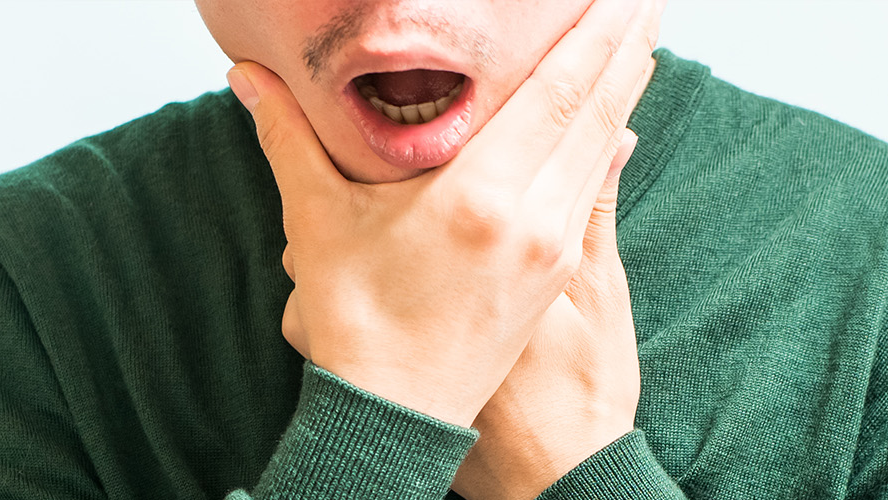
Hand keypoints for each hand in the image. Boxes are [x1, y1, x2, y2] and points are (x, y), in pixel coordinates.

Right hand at [235, 0, 659, 427]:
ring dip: (626, 87)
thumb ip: (289, 138)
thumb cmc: (355, 322)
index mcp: (480, 195)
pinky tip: (619, 118)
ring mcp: (553, 248)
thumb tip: (245, 76)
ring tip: (642, 37)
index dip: (592, 36)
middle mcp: (532, 218)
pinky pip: (595, 190)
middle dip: (625, 46)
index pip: (556, 92)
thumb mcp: (318, 222)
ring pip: (604, 147)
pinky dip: (610, 141)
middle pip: (596, 110)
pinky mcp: (559, 273)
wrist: (393, 414)